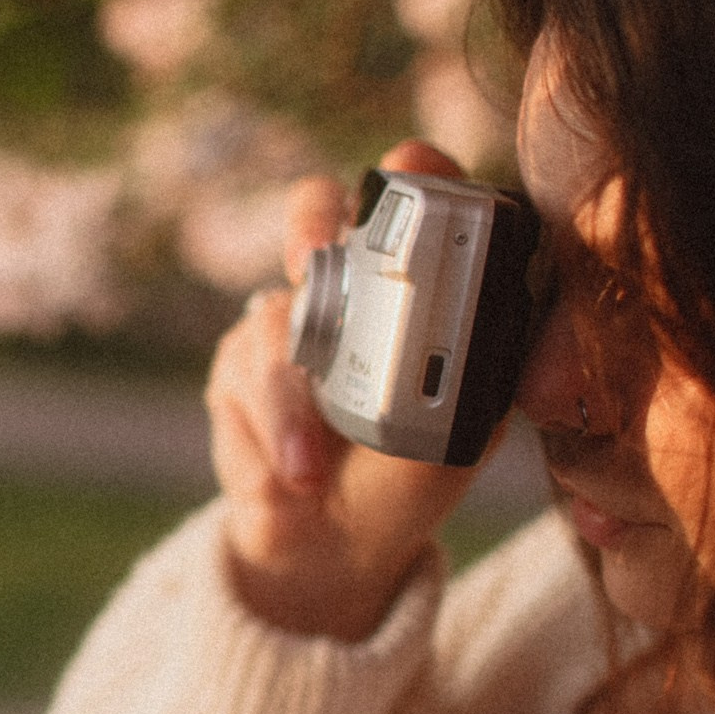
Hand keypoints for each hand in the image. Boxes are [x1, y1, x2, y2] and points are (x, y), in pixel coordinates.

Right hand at [208, 141, 481, 640]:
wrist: (336, 544)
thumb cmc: (409, 478)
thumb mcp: (462, 433)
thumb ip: (468, 373)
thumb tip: (477, 324)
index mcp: (415, 284)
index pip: (416, 198)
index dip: (412, 173)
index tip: (407, 170)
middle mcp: (347, 285)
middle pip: (315, 209)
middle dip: (309, 226)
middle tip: (310, 262)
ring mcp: (286, 319)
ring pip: (273, 319)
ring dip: (288, 403)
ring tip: (307, 471)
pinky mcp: (237, 364)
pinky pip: (238, 376)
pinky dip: (264, 434)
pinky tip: (286, 478)